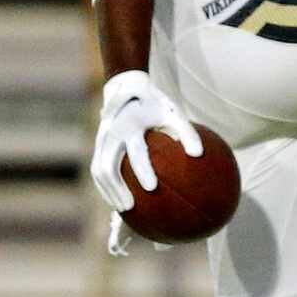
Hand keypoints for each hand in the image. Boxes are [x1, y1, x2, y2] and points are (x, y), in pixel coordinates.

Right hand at [90, 68, 201, 212]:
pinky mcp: (98, 145)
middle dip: (117, 188)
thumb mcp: (173, 112)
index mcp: (131, 124)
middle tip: (130, 207)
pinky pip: (98, 168)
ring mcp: (102, 140)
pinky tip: (117, 200)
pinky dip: (105, 186)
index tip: (152, 188)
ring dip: (108, 191)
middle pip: (107, 166)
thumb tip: (199, 155)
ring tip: (122, 210)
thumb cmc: (156, 103)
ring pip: (99, 170)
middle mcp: (112, 133)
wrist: (127, 86)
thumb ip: (187, 132)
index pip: (135, 150)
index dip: (143, 169)